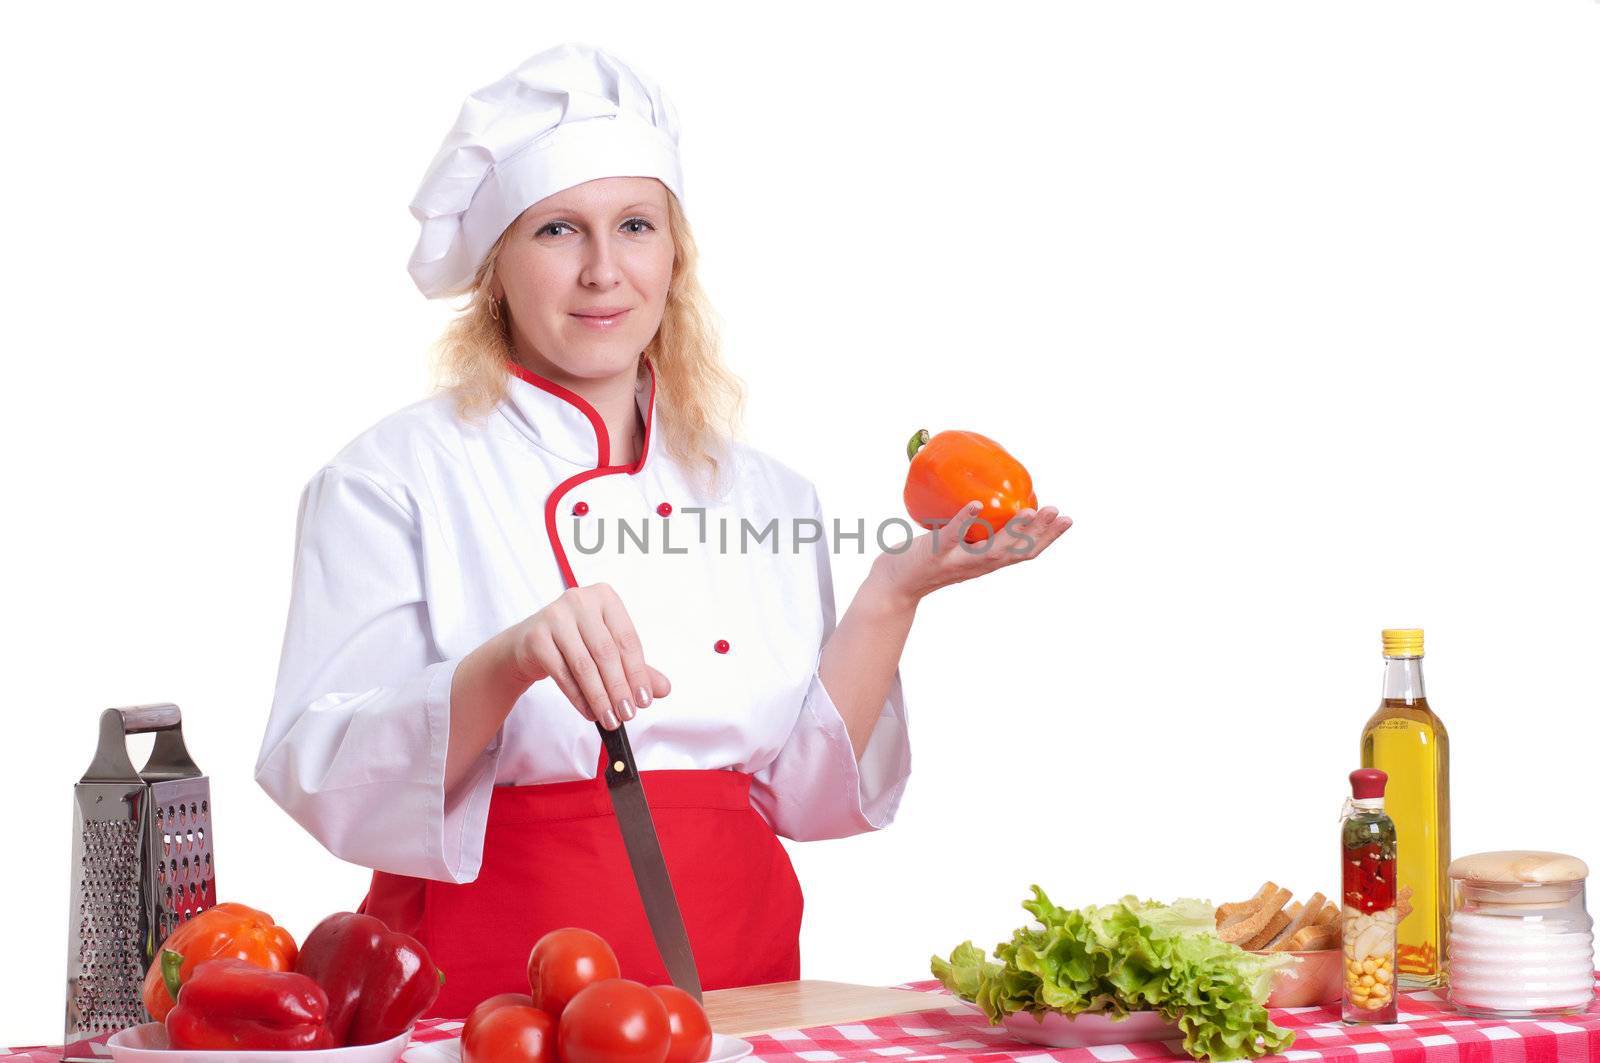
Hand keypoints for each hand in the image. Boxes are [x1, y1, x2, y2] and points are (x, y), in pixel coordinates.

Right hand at [505, 583, 670, 729]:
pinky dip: (578, 697)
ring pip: (584, 665)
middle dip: (619, 689)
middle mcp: (580, 600)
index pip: (627, 639)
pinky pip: (562, 674)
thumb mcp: (607, 649)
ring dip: (600, 697)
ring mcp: (555, 616)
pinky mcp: (536, 637)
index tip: (644, 701)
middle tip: (628, 714)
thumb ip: (636, 667)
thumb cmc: (575, 641)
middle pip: (606, 653)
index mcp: (605, 597)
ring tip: (610, 719)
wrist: (529, 642)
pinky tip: (589, 711)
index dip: (638, 673)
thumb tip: (664, 689)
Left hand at [872, 501, 1071, 605]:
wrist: (892, 585)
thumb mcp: (957, 546)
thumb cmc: (924, 560)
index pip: (1024, 553)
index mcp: (985, 563)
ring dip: (1013, 531)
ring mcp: (956, 561)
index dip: (1048, 538)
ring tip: (1030, 511)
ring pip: (991, 549)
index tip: (1067, 520)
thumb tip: (985, 497)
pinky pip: (951, 535)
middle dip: (1040, 533)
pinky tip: (977, 504)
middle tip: (1059, 513)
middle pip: (1015, 553)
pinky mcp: (934, 554)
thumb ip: (973, 530)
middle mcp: (976, 565)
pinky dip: (965, 520)